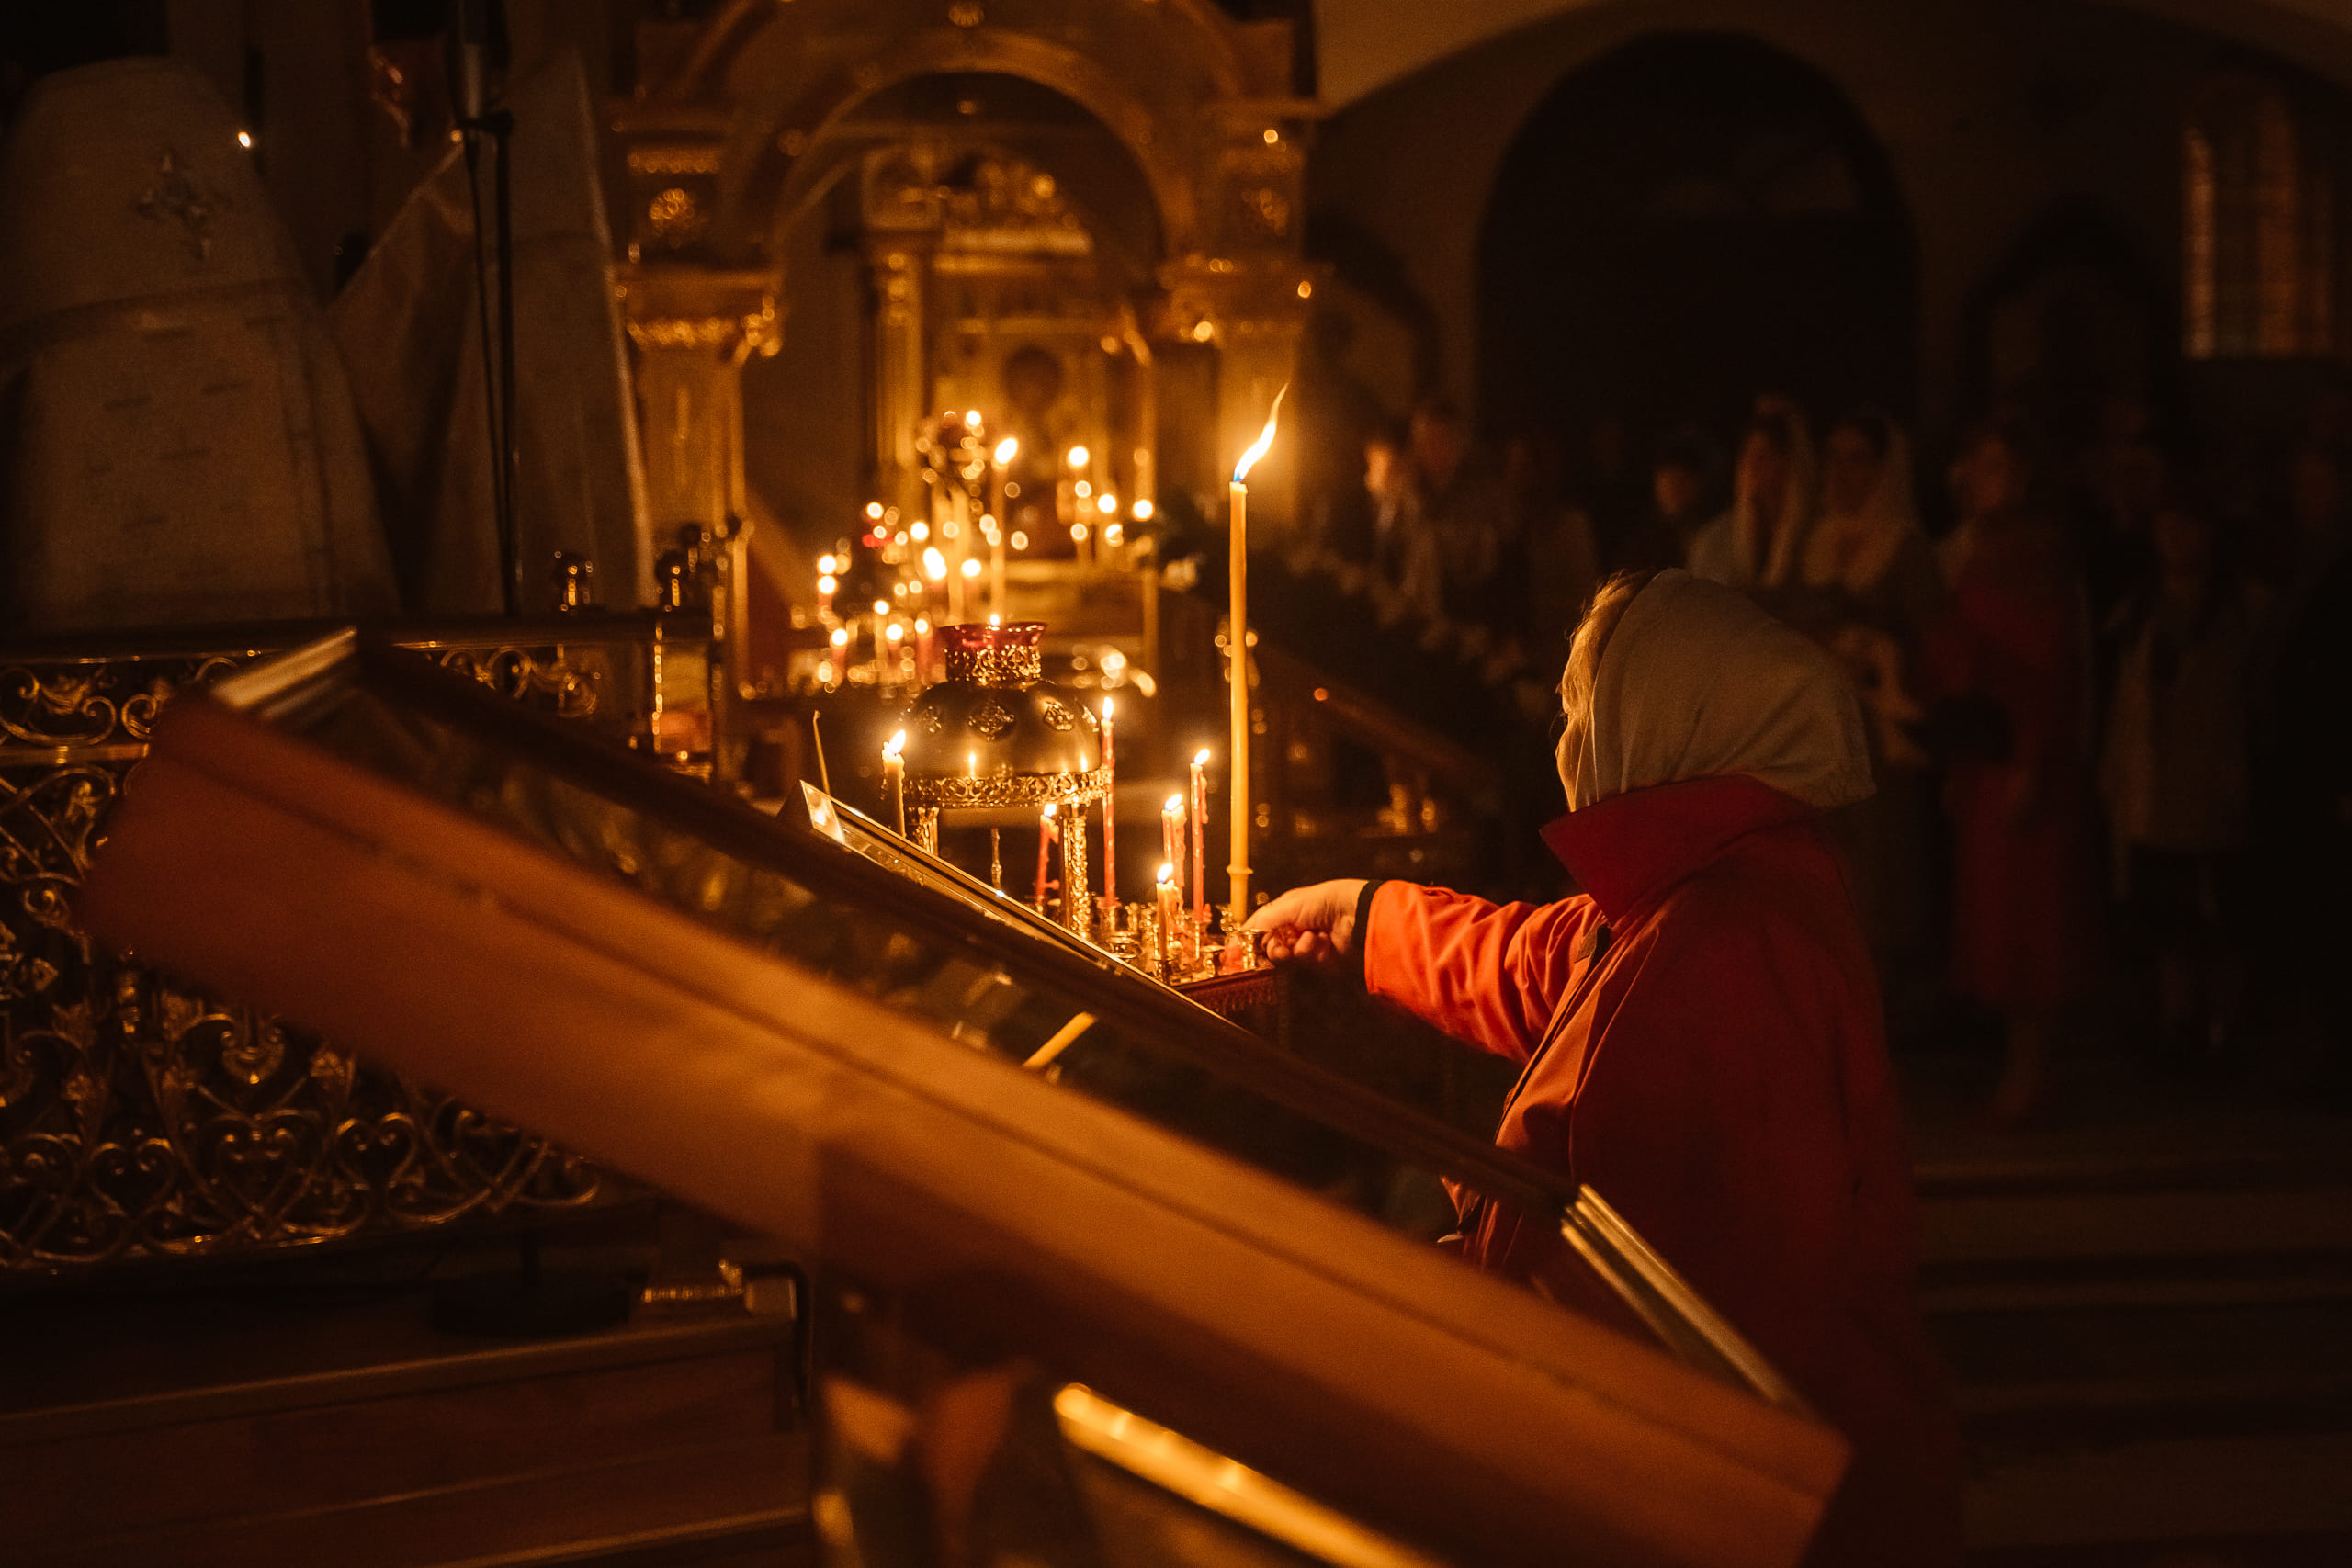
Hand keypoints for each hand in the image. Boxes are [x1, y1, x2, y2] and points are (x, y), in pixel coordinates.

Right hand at [1245, 879, 1368, 965]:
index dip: (1246, 943)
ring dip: (1298, 950)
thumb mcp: (1288, 906)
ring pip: (1287, 960)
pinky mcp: (1321, 961)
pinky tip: (1324, 942)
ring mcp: (1307, 946)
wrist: (1358, 914)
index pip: (1258, 930)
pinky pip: (1306, 964)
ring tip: (1310, 939)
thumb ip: (1262, 922)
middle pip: (1270, 950)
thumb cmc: (1325, 901)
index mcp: (1285, 912)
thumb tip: (1240, 935)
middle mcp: (1295, 929)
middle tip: (1283, 947)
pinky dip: (1313, 953)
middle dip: (1276, 950)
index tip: (1234, 955)